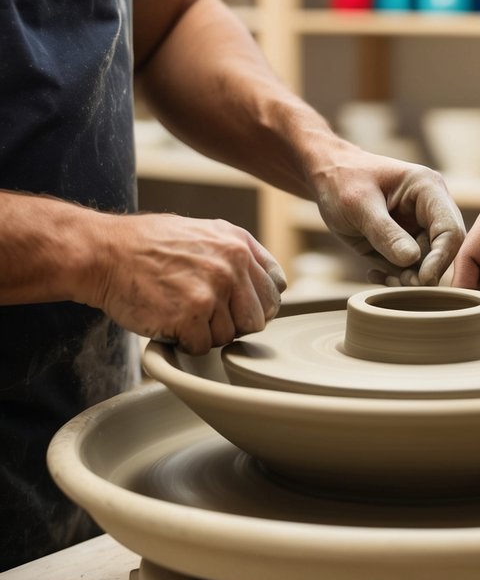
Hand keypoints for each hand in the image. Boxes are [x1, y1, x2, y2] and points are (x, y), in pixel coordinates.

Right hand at [89, 212, 286, 353]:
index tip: (236, 307)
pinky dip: (184, 343)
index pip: (273, 290)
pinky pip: (202, 348)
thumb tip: (272, 282)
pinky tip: (169, 320)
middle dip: (233, 322)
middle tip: (203, 313)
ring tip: (180, 310)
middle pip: (257, 319)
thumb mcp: (205, 232)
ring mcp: (211, 292)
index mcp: (239, 244)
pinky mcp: (189, 317)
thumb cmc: (149, 244)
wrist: (105, 253)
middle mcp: (231, 266)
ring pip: (228, 336)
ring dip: (205, 333)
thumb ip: (239, 255)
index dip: (255, 304)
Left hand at [311, 144, 465, 285]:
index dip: (441, 258)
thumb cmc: (341, 181)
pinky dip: (396, 276)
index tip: (422, 279)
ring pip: (428, 263)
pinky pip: (410, 267)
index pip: (450, 229)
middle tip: (398, 282)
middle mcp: (430, 208)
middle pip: (444, 249)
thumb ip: (385, 232)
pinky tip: (374, 273)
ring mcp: (419, 226)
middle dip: (424, 271)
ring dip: (408, 278)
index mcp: (428, 188)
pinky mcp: (405, 241)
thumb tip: (412, 260)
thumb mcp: (359, 205)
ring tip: (380, 275)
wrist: (326, 178)